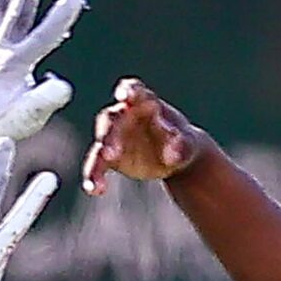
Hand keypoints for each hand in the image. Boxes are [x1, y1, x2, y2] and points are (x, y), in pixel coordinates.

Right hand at [82, 78, 207, 195]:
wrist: (175, 158)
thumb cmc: (182, 143)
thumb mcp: (187, 145)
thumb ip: (181, 146)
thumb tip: (173, 154)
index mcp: (146, 102)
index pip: (134, 91)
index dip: (128, 91)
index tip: (124, 96)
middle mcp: (125, 115)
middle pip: (111, 119)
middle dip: (109, 135)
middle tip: (110, 153)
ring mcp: (115, 135)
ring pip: (100, 143)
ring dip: (98, 159)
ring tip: (96, 180)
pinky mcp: (109, 155)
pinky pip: (97, 165)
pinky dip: (94, 176)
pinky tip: (95, 189)